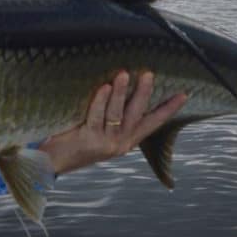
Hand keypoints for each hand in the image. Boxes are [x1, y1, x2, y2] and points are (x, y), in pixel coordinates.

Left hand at [39, 71, 187, 175]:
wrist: (52, 162)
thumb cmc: (76, 140)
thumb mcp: (102, 131)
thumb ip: (114, 115)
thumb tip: (123, 83)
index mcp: (127, 141)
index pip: (153, 123)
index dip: (168, 109)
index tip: (184, 95)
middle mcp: (120, 143)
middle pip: (136, 115)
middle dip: (144, 94)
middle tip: (149, 74)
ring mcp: (104, 143)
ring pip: (117, 114)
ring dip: (121, 93)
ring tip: (124, 74)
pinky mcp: (87, 140)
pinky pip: (96, 116)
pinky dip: (100, 100)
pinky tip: (103, 87)